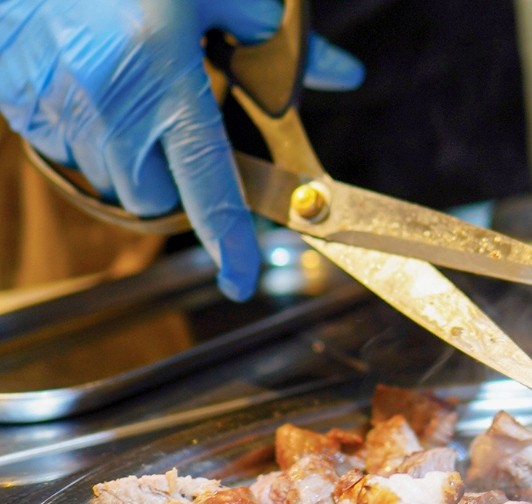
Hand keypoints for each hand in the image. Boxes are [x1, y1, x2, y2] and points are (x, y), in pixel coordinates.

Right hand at [0, 0, 362, 300]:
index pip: (208, 187)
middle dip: (174, 180)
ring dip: (129, 158)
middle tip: (180, 129)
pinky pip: (59, 147)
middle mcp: (108, 104)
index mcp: (165, 77)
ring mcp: (54, 104)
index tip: (239, 280)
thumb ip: (281, 42)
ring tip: (134, 96)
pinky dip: (83, 134)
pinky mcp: (16, 97)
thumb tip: (346, 75)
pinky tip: (94, 86)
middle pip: (152, 198)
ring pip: (107, 178)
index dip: (229, 243)